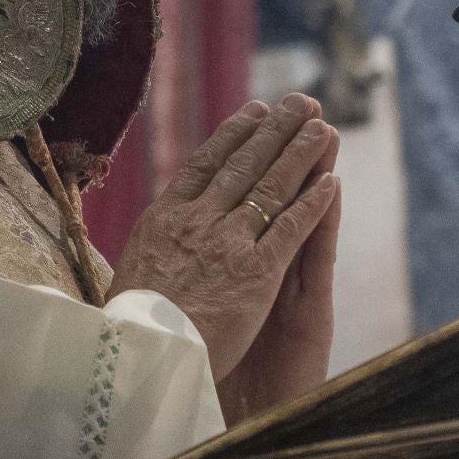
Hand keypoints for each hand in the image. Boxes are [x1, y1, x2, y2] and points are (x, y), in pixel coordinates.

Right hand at [106, 94, 339, 379]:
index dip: (233, 135)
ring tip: (323, 126)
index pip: (204, 164)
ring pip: (271, 187)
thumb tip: (155, 237)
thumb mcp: (127, 273)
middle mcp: (197, 220)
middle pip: (243, 164)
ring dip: (300, 153)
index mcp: (164, 218)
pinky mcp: (256, 271)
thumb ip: (151, 249)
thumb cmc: (127, 328)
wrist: (139, 357)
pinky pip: (291, 228)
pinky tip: (331, 181)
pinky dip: (313, 203)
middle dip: (275, 130)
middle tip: (299, 101)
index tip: (255, 112)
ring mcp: (228, 243)